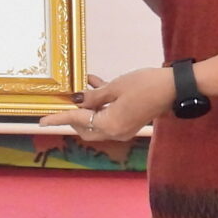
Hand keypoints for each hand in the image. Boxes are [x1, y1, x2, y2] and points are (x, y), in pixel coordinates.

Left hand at [38, 66, 174, 160]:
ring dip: (88, 108)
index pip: (77, 121)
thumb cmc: (146, 85)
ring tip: (83, 87)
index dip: (58, 118)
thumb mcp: (115, 87)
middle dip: (74, 117)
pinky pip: (109, 118)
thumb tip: (79, 102)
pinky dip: (102, 106)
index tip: (42, 121)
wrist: (175, 89)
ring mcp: (124, 130)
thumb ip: (95, 97)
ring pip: (97, 123)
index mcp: (109, 125)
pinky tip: (96, 84)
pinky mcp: (131, 123)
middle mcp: (115, 133)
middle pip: (86, 128)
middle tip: (66, 102)